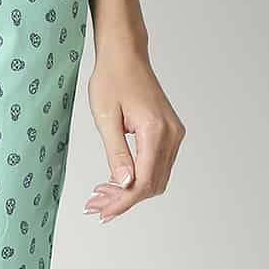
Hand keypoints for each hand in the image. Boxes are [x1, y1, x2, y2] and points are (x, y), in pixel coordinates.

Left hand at [84, 44, 185, 222]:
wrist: (125, 56)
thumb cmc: (111, 80)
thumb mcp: (106, 119)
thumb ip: (116, 153)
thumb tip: (125, 183)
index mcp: (156, 131)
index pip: (142, 181)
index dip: (122, 202)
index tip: (100, 212)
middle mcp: (171, 134)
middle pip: (151, 185)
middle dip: (123, 200)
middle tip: (94, 206)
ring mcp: (174, 134)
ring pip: (155, 179)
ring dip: (129, 192)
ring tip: (100, 195)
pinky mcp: (170, 133)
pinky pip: (156, 166)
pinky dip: (137, 178)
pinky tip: (114, 181)